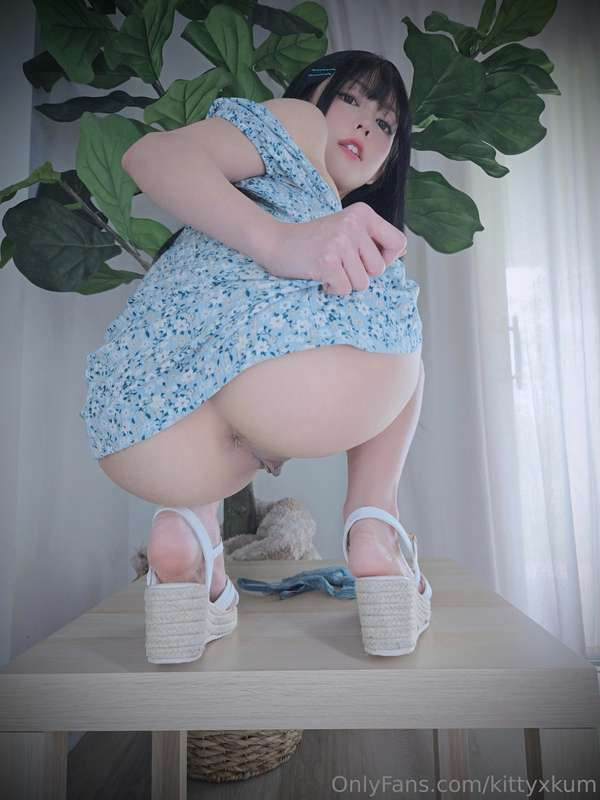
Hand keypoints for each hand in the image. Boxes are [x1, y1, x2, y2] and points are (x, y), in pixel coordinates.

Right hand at [264, 202, 406, 296]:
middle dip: (361, 274)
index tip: (367, 259)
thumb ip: (371, 239)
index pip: (398, 242)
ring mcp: (340, 242)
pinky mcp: (327, 261)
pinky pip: (344, 289)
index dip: (387, 258)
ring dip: (346, 283)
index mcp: (363, 213)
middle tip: (341, 264)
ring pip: (362, 283)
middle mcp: (354, 224)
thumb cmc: (314, 241)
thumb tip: (401, 253)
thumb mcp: (347, 229)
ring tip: (330, 269)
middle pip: (379, 269)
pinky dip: (332, 289)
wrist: (276, 242)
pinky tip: (321, 276)